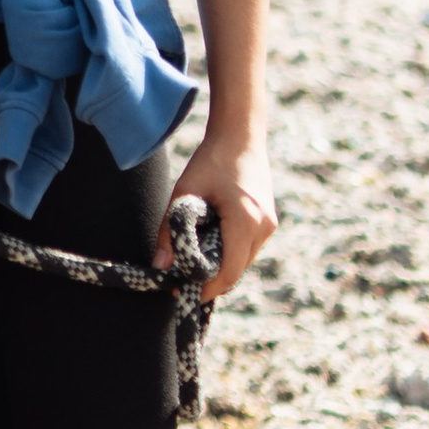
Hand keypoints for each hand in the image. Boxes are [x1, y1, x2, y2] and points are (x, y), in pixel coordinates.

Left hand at [161, 120, 276, 299]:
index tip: (185, 293)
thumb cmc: (210, 161)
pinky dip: (230, 250)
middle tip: (182, 276)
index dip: (207, 288)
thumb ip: (169, 231)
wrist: (240, 135)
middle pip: (237, 269)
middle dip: (211, 277)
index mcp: (245, 222)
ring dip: (221, 263)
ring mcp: (269, 225)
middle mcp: (263, 228)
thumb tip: (159, 266)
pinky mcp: (269, 220)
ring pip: (243, 260)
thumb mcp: (184, 194)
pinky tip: (210, 238)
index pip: (229, 272)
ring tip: (194, 255)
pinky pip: (248, 247)